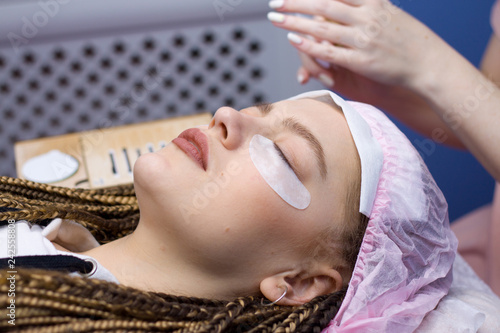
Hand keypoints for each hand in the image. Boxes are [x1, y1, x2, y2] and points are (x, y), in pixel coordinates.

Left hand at [268, 0, 449, 90]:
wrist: (430, 66)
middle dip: (296, 2)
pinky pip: (329, 51)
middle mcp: (368, 18)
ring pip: (322, 27)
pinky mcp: (361, 61)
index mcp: (375, 4)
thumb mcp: (391, 15)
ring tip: (275, 17)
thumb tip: (351, 1)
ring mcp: (364, 40)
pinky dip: (310, 44)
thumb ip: (370, 6)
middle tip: (275, 1)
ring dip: (295, 20)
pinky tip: (293, 38)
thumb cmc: (411, 43)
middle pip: (324, 5)